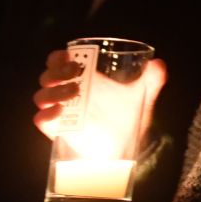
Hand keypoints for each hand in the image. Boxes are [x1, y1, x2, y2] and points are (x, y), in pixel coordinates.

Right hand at [32, 50, 165, 142]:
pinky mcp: (58, 130)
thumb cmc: (125, 114)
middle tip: (75, 72)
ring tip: (75, 92)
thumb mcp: (140, 94)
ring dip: (53, 91)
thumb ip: (151, 79)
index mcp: (80, 78)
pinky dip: (46, 115)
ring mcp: (60, 112)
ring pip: (42, 96)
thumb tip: (158, 64)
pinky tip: (59, 112)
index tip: (69, 57)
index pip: (57, 62)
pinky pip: (42, 120)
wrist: (125, 144)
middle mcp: (66, 93)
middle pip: (47, 77)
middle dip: (56, 72)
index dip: (57, 57)